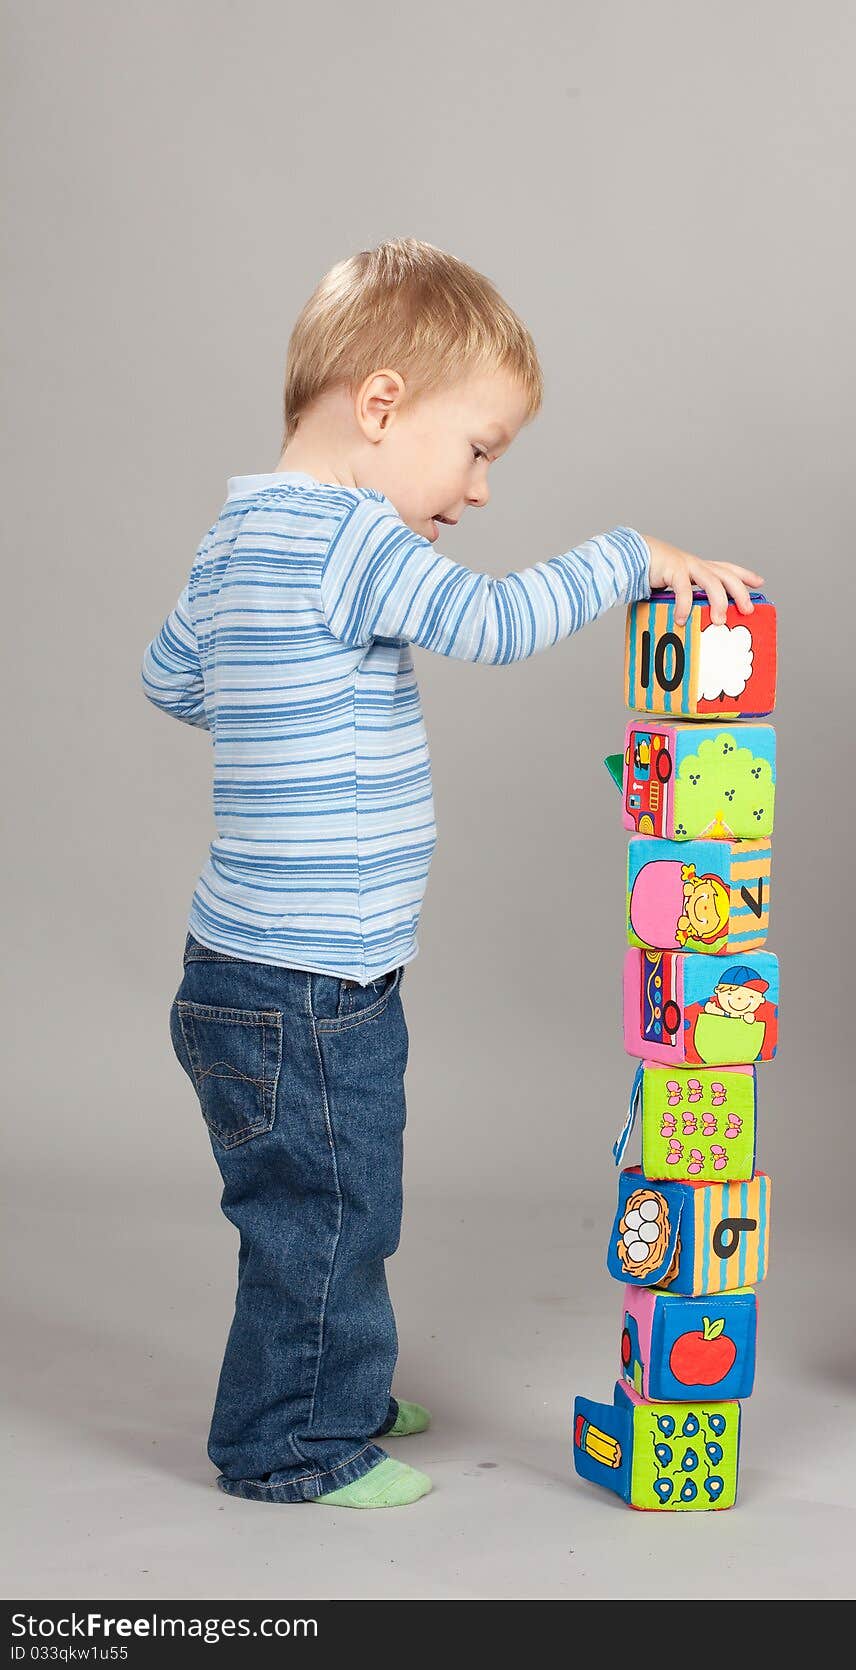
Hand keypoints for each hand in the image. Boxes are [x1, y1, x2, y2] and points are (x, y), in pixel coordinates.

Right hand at [642, 535, 763, 626]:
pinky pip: (682, 589)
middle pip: (726, 576)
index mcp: (699, 567)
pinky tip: (681, 620)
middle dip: (739, 593)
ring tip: (718, 620)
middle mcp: (696, 564)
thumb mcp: (672, 586)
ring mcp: (686, 565)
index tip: (760, 583)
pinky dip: (683, 606)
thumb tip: (687, 625)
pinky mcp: (672, 569)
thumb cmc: (650, 575)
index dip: (744, 575)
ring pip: (711, 581)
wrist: (629, 556)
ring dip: (718, 602)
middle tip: (747, 610)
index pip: (727, 568)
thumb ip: (683, 600)